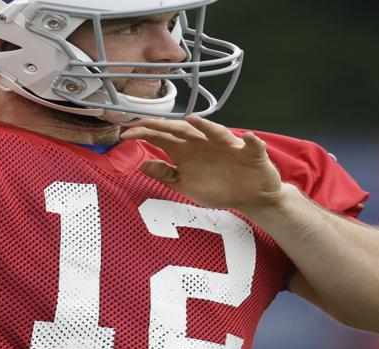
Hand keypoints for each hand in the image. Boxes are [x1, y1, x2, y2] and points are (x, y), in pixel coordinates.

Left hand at [121, 114, 286, 212]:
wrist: (249, 197)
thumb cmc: (217, 188)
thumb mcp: (186, 185)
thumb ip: (166, 174)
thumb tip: (143, 164)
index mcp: (187, 151)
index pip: (162, 138)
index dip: (145, 134)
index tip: (125, 134)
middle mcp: (205, 144)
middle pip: (184, 131)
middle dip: (166, 126)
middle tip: (147, 122)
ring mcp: (228, 146)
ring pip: (217, 133)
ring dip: (206, 126)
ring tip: (193, 121)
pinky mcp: (251, 154)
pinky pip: (252, 146)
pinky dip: (252, 142)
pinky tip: (248, 139)